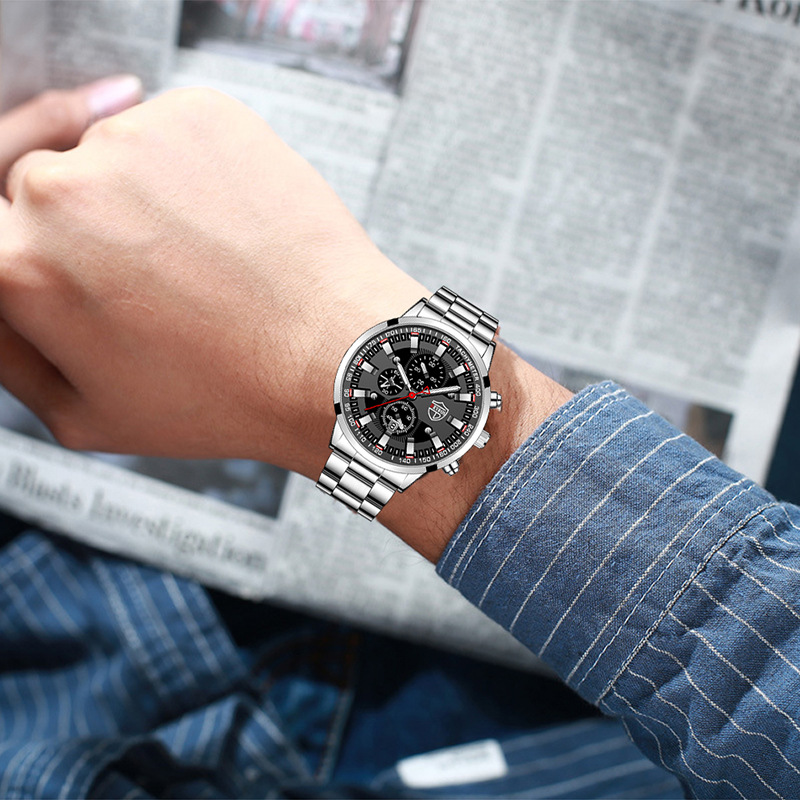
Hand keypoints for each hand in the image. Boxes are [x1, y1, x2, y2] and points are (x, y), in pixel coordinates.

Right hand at [0, 86, 570, 559]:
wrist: (332, 359)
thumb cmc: (222, 395)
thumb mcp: (85, 415)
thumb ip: (10, 350)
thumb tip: (0, 291)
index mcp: (13, 266)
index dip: (33, 246)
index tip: (72, 258)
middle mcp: (60, 190)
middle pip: (45, 184)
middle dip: (93, 225)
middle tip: (160, 270)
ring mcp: (134, 141)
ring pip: (115, 153)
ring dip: (150, 195)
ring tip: (212, 259)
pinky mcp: (201, 115)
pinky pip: (177, 133)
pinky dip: (200, 170)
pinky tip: (237, 226)